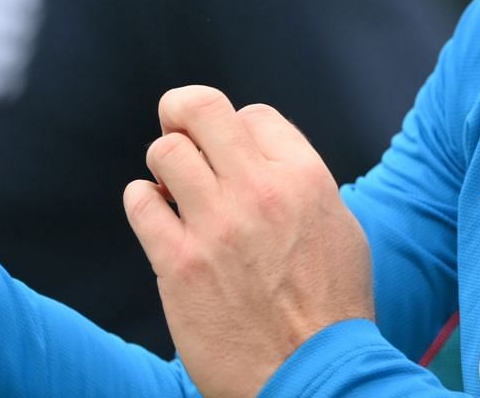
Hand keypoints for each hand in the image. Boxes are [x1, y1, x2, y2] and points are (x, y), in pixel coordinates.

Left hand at [123, 86, 372, 397]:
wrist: (314, 376)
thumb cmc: (331, 310)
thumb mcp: (339, 228)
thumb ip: (301, 184)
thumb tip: (263, 158)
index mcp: (304, 178)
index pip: (253, 114)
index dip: (237, 130)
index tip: (233, 155)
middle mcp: (259, 191)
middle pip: (201, 108)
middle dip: (182, 111)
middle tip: (178, 128)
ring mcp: (216, 226)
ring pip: (165, 150)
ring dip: (164, 164)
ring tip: (173, 189)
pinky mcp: (179, 264)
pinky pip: (139, 203)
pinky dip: (143, 203)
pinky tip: (159, 220)